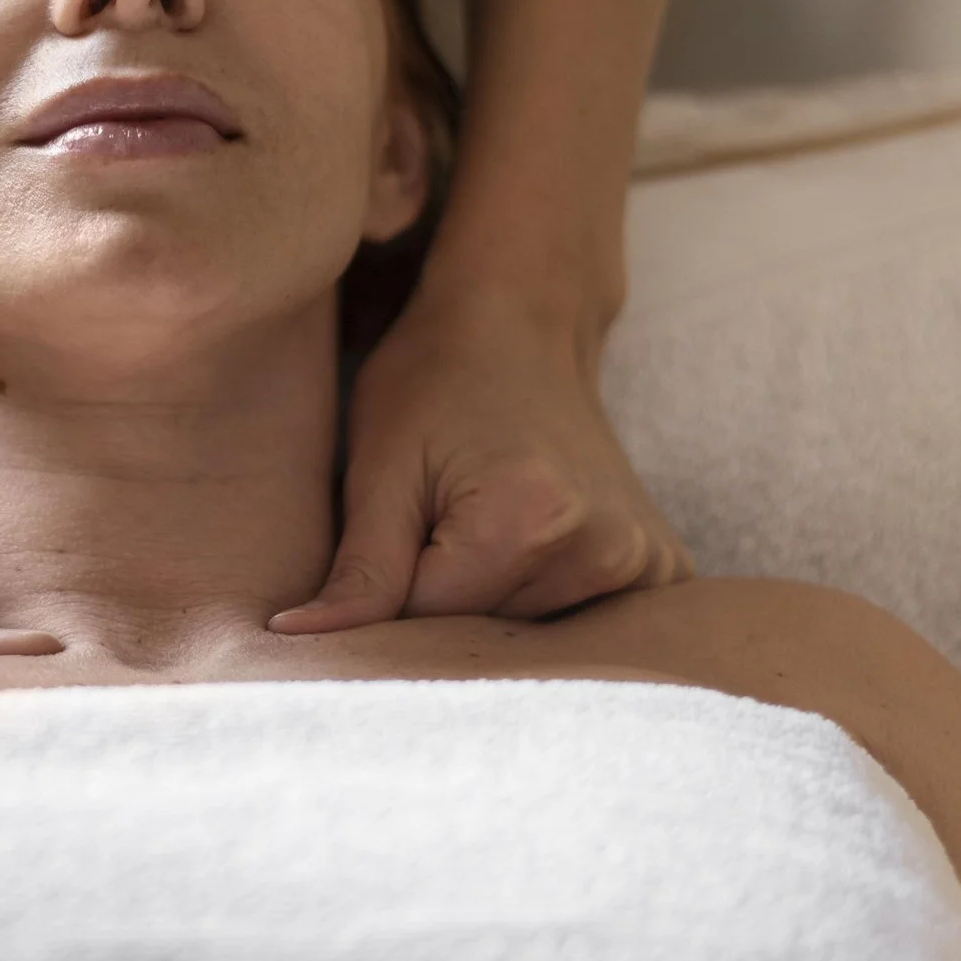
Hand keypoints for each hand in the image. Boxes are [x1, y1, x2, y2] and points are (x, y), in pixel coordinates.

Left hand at [273, 286, 693, 629]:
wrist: (520, 321)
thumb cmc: (434, 379)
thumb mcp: (379, 469)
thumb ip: (358, 571)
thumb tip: (299, 639)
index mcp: (528, 522)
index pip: (428, 625)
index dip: (390, 595)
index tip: (388, 542)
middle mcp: (604, 550)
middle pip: (484, 636)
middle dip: (439, 603)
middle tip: (434, 525)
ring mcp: (644, 561)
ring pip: (524, 635)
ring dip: (487, 601)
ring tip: (480, 525)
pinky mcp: (661, 566)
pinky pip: (580, 622)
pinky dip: (540, 600)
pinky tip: (527, 547)